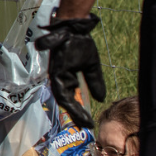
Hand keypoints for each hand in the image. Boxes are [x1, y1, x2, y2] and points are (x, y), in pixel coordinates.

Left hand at [34, 13, 106, 128]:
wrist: (75, 28)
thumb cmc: (80, 44)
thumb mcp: (91, 66)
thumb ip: (94, 82)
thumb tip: (101, 99)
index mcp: (67, 78)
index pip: (71, 99)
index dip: (79, 112)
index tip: (90, 123)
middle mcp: (59, 78)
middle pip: (66, 101)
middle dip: (76, 115)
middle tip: (86, 127)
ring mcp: (56, 74)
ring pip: (62, 97)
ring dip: (72, 110)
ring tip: (84, 121)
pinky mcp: (54, 69)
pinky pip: (59, 86)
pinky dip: (67, 98)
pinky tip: (73, 106)